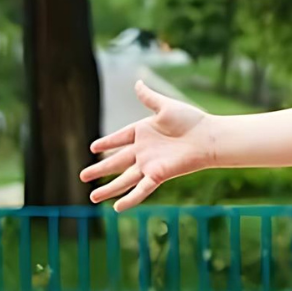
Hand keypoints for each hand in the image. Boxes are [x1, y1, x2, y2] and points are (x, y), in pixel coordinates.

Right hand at [81, 79, 213, 209]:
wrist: (208, 137)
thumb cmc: (191, 121)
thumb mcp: (165, 106)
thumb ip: (149, 98)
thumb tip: (137, 82)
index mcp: (143, 132)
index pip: (120, 138)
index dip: (107, 143)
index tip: (93, 148)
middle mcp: (144, 150)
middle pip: (116, 162)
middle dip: (100, 169)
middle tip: (82, 175)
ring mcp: (149, 164)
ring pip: (124, 179)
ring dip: (109, 189)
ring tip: (92, 198)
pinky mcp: (157, 175)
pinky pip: (141, 189)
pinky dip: (129, 198)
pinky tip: (118, 208)